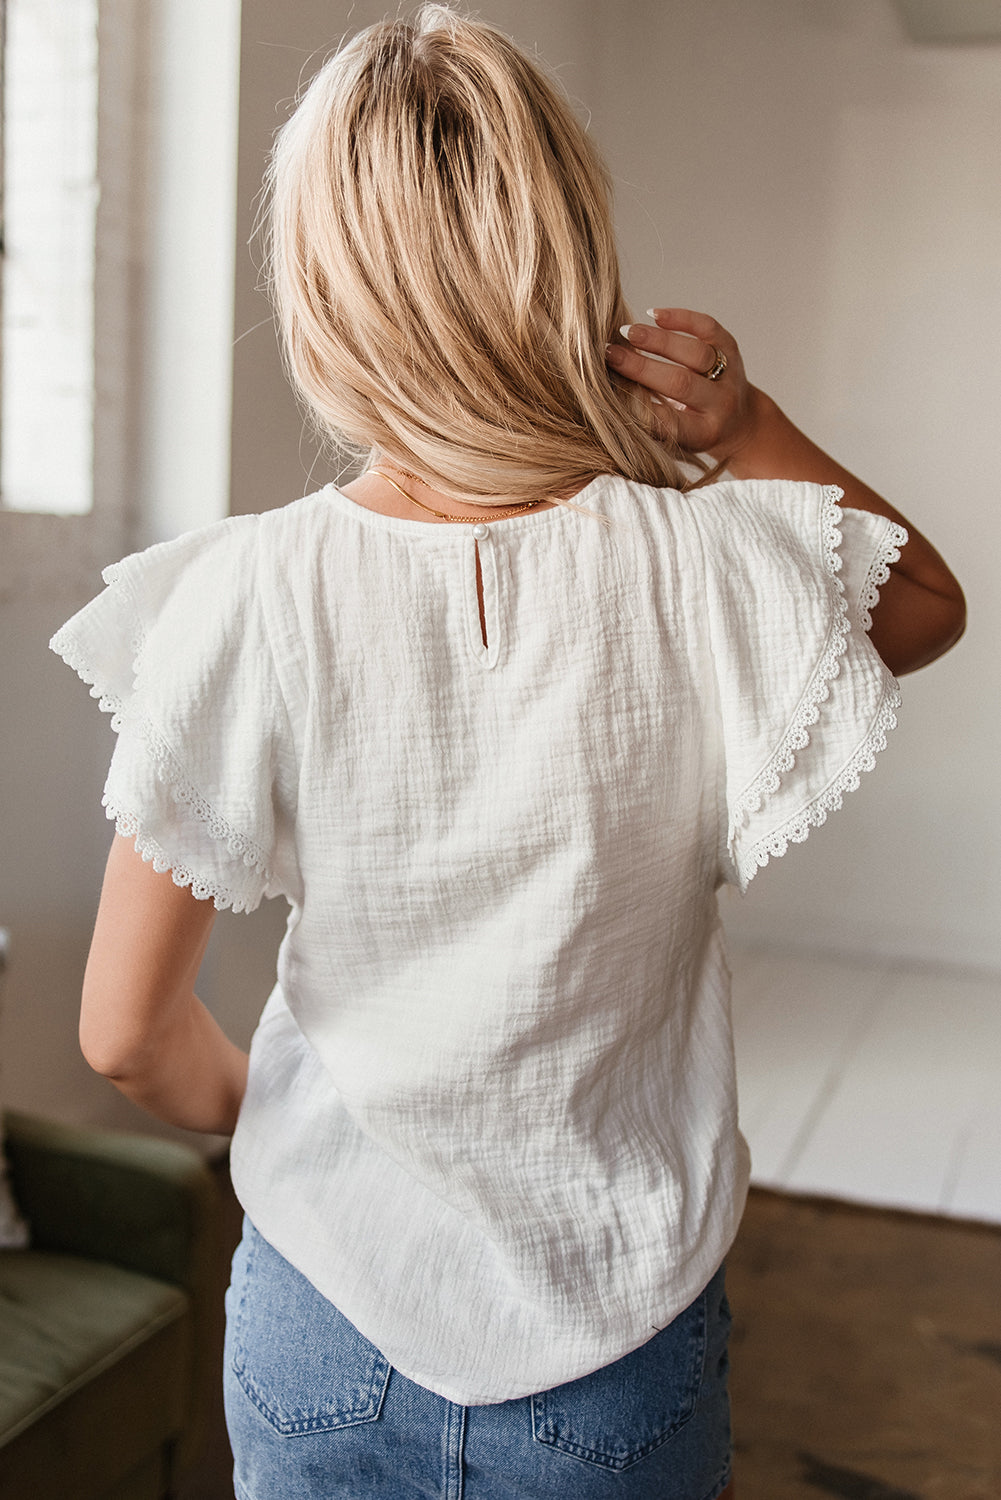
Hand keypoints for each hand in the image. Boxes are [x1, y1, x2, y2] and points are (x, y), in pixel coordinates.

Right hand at [605, 308, 753, 459]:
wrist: (739, 421)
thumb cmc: (692, 431)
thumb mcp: (674, 439)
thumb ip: (649, 422)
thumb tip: (609, 396)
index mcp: (703, 432)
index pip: (669, 421)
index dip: (638, 406)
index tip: (608, 392)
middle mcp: (720, 404)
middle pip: (680, 383)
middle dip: (642, 367)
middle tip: (609, 354)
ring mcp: (729, 374)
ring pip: (695, 353)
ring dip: (658, 341)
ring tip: (626, 332)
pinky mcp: (731, 348)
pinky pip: (708, 328)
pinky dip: (681, 318)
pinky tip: (654, 315)